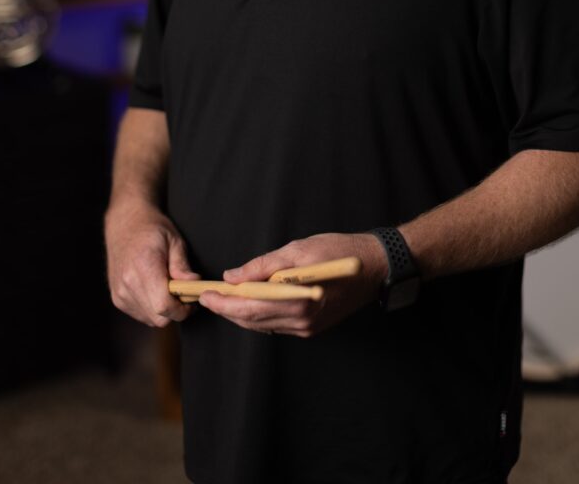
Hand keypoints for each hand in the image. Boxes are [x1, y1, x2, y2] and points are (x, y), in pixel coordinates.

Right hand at [104, 200, 199, 327]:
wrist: (125, 224)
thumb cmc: (152, 229)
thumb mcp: (174, 241)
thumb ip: (183, 266)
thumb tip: (194, 285)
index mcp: (144, 268)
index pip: (163, 305)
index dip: (182, 309)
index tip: (192, 301)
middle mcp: (128, 284)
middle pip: (158, 318)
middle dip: (176, 312)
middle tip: (184, 295)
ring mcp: (120, 293)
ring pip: (149, 319)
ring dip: (164, 312)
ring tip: (169, 290)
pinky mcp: (117, 298)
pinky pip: (140, 315)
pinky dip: (152, 309)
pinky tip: (156, 291)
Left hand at [197, 232, 386, 337]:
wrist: (374, 266)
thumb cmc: (338, 252)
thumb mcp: (298, 249)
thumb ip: (263, 265)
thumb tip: (233, 277)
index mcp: (298, 302)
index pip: (250, 308)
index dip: (223, 303)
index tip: (205, 294)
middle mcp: (302, 321)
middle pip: (253, 321)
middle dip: (227, 309)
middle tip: (207, 296)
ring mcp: (307, 328)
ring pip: (263, 325)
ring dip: (241, 313)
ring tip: (223, 298)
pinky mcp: (311, 327)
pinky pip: (276, 324)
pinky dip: (259, 315)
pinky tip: (249, 302)